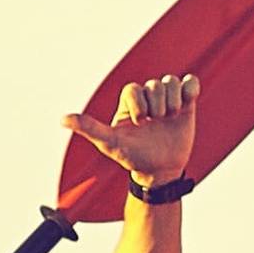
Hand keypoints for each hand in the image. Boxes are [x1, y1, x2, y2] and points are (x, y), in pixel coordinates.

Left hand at [68, 71, 202, 189]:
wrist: (159, 170)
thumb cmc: (132, 156)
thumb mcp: (109, 142)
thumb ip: (89, 128)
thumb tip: (63, 120)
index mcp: (128, 102)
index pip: (133, 88)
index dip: (138, 103)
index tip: (140, 122)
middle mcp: (148, 98)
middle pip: (155, 85)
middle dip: (157, 105)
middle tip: (156, 123)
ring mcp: (167, 100)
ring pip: (171, 82)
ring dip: (173, 100)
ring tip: (171, 117)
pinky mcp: (186, 104)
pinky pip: (190, 82)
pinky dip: (190, 88)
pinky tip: (186, 104)